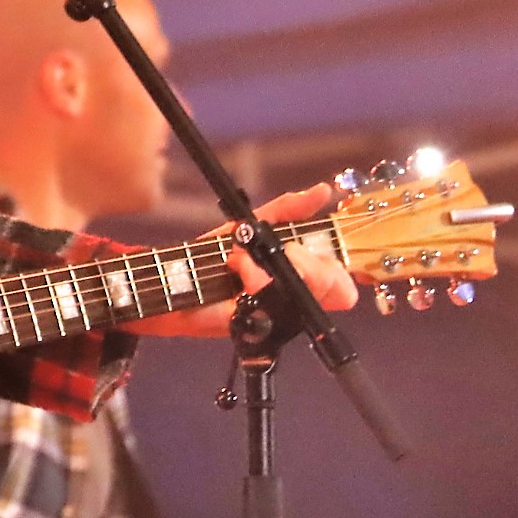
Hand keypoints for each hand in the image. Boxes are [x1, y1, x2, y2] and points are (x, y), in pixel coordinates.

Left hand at [128, 183, 356, 337]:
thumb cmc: (213, 256)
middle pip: (337, 289)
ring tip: (243, 260)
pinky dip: (256, 280)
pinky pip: (274, 305)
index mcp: (300, 279)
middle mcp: (294, 302)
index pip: (344, 284)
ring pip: (306, 296)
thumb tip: (322, 191)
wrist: (173, 276)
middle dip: (309, 263)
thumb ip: (287, 210)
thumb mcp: (251, 226)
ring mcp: (277, 317)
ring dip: (274, 269)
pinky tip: (237, 272)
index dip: (335, 266)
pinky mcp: (256, 326)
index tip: (301, 247)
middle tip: (280, 251)